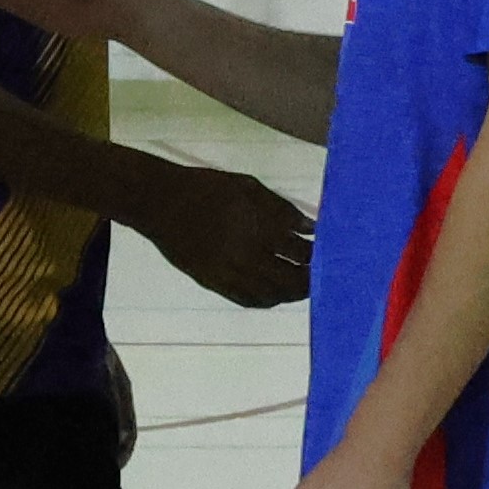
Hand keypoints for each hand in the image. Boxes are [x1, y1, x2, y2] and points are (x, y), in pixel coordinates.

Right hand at [142, 159, 313, 311]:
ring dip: (292, 293)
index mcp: (261, 227)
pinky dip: (267, 301)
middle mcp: (250, 255)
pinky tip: (274, 294)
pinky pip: (248, 301)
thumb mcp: (248, 187)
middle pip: (293, 279)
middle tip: (318, 274)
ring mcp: (232, 273)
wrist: (162, 204)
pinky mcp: (215, 283)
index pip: (302, 252)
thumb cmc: (207, 188)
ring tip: (301, 287)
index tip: (326, 253)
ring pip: (273, 295)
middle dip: (310, 279)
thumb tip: (310, 227)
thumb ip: (282, 208)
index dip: (317, 255)